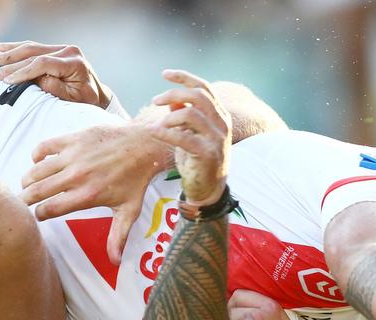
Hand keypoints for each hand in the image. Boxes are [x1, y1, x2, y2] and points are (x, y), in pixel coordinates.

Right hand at [0, 41, 112, 107]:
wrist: (95, 94)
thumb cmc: (85, 101)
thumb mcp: (73, 100)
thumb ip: (56, 89)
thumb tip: (37, 80)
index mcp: (74, 62)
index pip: (43, 63)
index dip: (23, 71)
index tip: (7, 81)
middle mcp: (67, 50)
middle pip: (33, 52)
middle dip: (11, 63)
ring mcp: (60, 47)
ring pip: (30, 46)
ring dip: (8, 53)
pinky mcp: (53, 48)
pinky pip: (31, 46)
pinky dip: (13, 48)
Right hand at [22, 124, 171, 263]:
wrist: (144, 145)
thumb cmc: (136, 180)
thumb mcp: (129, 210)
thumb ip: (118, 236)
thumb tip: (114, 261)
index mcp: (88, 195)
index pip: (52, 208)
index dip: (40, 214)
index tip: (37, 216)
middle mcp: (78, 175)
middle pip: (39, 190)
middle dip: (25, 199)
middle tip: (19, 203)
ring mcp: (74, 155)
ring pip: (38, 169)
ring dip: (28, 179)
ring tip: (25, 186)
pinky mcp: (74, 139)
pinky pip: (45, 147)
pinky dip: (37, 155)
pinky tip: (37, 162)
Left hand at [148, 69, 230, 208]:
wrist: (208, 190)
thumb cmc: (197, 160)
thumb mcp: (191, 134)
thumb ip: (184, 115)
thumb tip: (171, 99)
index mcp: (219, 115)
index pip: (203, 87)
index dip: (183, 77)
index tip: (164, 74)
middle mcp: (222, 123)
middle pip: (198, 96)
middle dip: (173, 93)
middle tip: (155, 100)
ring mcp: (217, 139)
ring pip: (191, 114)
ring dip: (169, 117)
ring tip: (157, 125)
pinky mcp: (207, 154)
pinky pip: (184, 137)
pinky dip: (166, 133)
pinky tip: (154, 132)